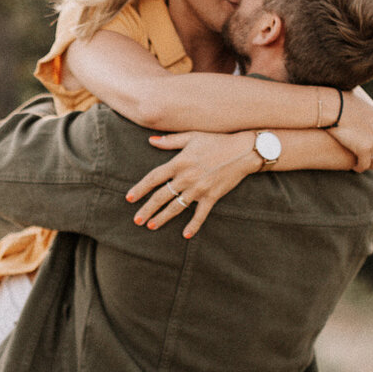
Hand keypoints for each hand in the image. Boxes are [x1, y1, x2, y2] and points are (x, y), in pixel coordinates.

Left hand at [125, 131, 258, 237]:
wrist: (243, 151)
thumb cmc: (216, 140)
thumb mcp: (192, 136)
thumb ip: (170, 141)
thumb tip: (151, 140)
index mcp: (179, 162)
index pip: (154, 177)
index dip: (140, 188)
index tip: (129, 198)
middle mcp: (187, 177)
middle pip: (162, 196)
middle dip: (148, 209)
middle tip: (136, 220)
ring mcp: (199, 188)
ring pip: (176, 207)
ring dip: (163, 218)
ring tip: (151, 226)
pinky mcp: (212, 196)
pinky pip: (201, 214)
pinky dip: (194, 225)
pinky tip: (185, 235)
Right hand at [331, 87, 372, 171]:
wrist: (334, 106)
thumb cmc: (339, 98)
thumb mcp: (356, 97)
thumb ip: (359, 102)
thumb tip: (352, 97)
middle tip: (371, 156)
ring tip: (364, 165)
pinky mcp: (364, 149)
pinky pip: (366, 164)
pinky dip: (361, 167)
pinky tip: (354, 167)